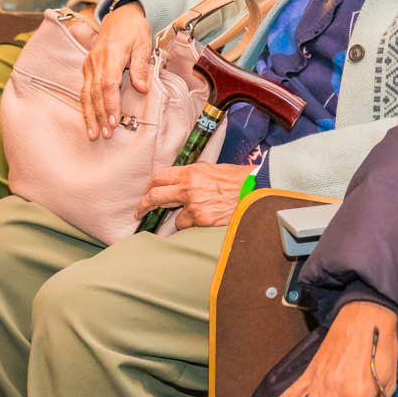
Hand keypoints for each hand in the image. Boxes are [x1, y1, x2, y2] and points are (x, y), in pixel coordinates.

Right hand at [81, 1, 154, 139]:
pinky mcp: (87, 68)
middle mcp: (96, 62)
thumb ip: (141, 67)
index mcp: (111, 55)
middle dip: (99, 115)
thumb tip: (142, 88)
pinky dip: (86, 106)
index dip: (110, 104)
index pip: (108, 84)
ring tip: (93, 133)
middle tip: (105, 134)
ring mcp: (89, 65)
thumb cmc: (134, 30)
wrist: (120, 15)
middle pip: (96, 93)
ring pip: (86, 93)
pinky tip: (88, 120)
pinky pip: (84, 90)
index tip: (113, 120)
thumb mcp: (143, 44)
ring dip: (89, 115)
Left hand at [134, 161, 255, 228]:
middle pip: (155, 195)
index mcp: (192, 172)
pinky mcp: (202, 219)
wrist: (258, 189)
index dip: (150, 185)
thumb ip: (197, 175)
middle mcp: (189, 187)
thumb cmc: (242, 178)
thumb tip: (185, 181)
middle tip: (140, 212)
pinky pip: (188, 226)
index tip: (147, 191)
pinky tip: (204, 222)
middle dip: (144, 205)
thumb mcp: (216, 170)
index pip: (160, 177)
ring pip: (172, 217)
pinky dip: (193, 226)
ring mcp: (194, 205)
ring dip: (178, 220)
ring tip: (189, 219)